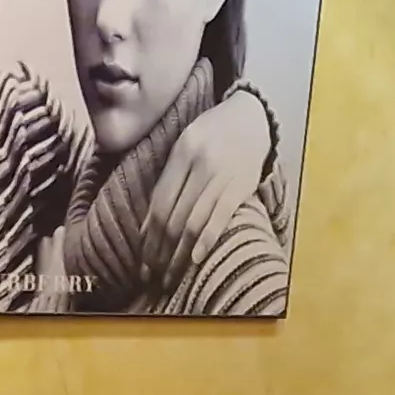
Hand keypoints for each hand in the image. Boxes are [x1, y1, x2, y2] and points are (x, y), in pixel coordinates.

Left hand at [147, 93, 272, 284]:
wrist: (252, 117)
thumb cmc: (210, 136)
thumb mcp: (182, 150)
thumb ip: (166, 185)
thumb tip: (146, 228)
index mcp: (181, 154)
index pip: (160, 203)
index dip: (149, 236)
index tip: (143, 261)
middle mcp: (201, 164)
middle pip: (175, 216)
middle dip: (161, 251)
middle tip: (153, 277)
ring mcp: (223, 175)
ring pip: (195, 221)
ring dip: (180, 253)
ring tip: (170, 276)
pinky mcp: (243, 185)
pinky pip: (222, 216)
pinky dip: (208, 239)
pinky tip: (196, 259)